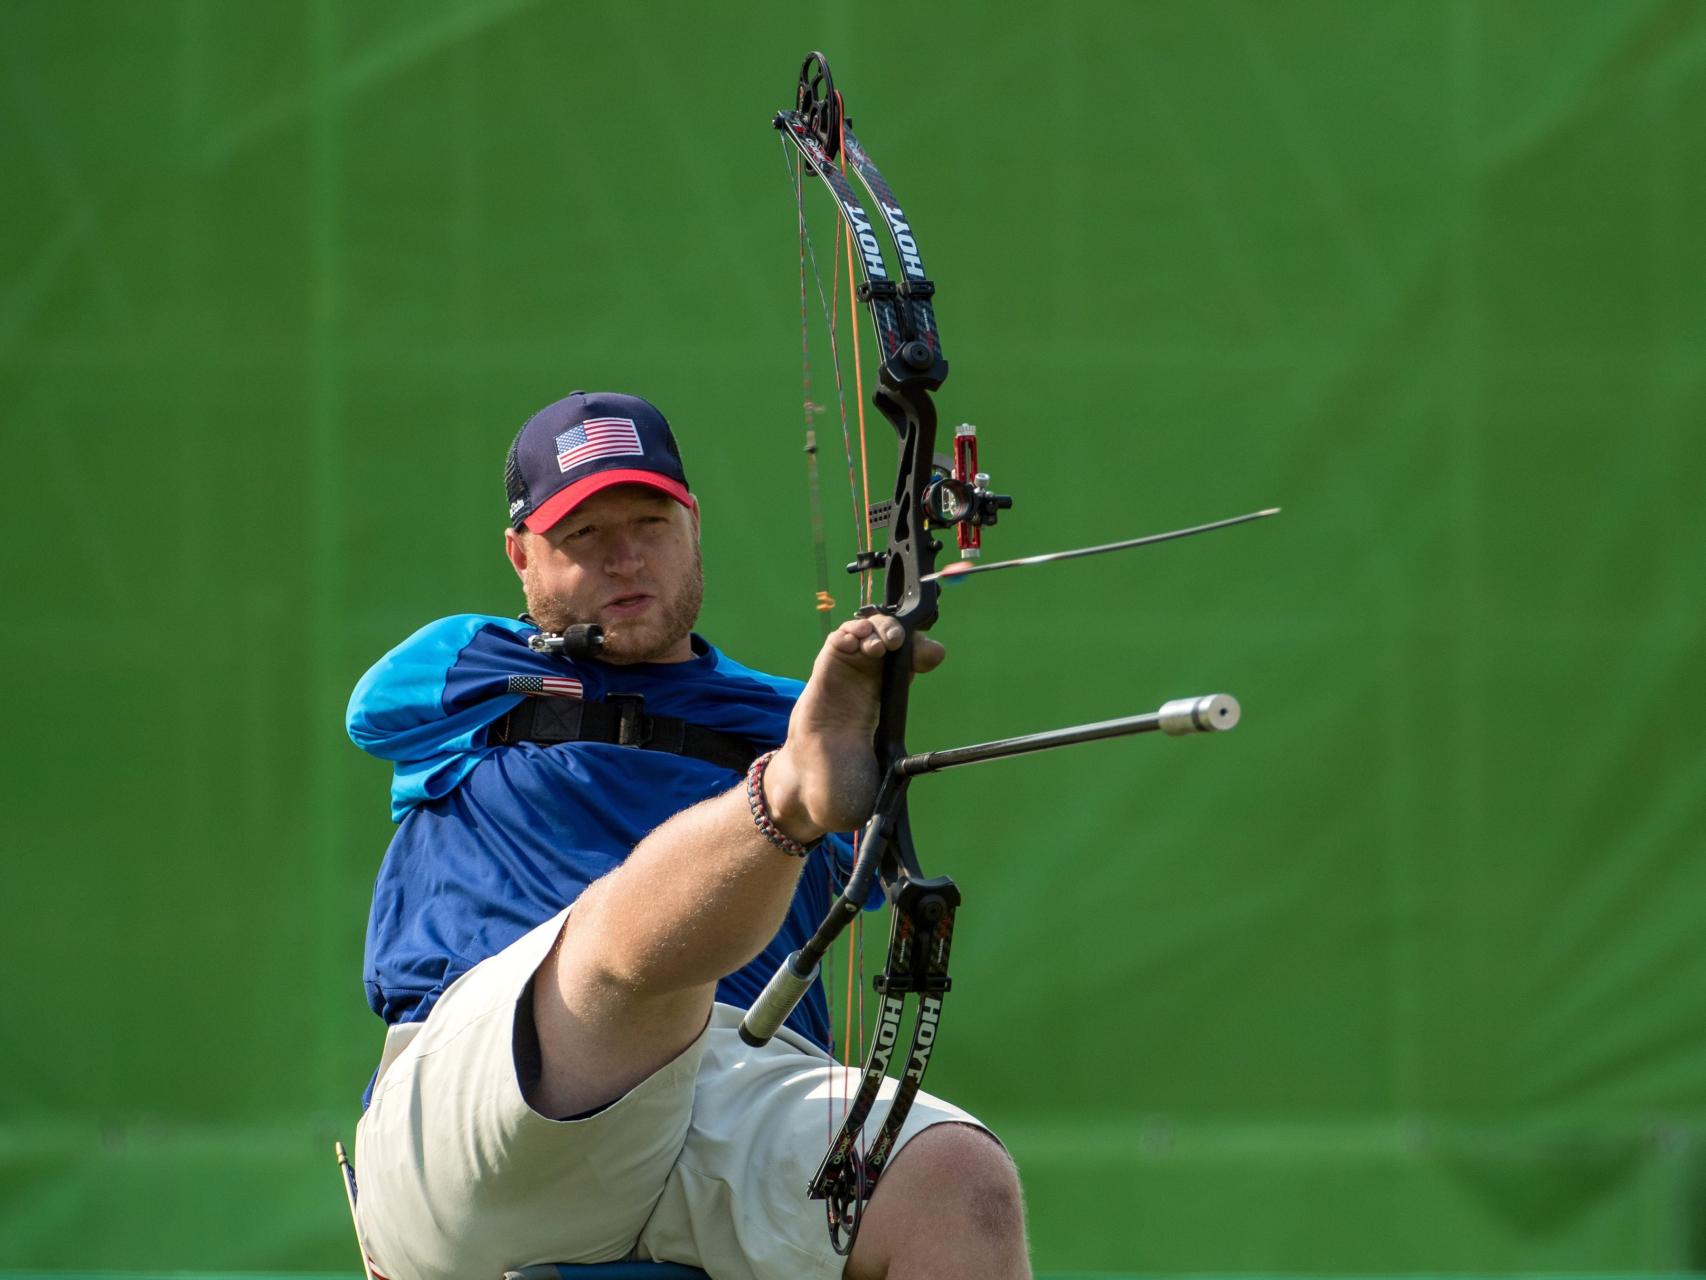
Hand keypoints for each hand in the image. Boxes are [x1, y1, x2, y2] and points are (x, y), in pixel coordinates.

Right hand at [762, 615, 944, 839]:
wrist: (810, 786)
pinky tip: (851, 642)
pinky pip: (838, 642)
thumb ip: (901, 770)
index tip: (929, 657)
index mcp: (892, 700)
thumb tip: (921, 771)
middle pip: (894, 639)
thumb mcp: (886, 775)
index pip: (914, 662)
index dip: (924, 652)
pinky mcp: (824, 672)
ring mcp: (847, 674)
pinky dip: (847, 634)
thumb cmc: (847, 780)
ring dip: (875, 628)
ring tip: (876, 644)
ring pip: (867, 633)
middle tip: (898, 643)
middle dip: (902, 632)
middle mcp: (872, 682)